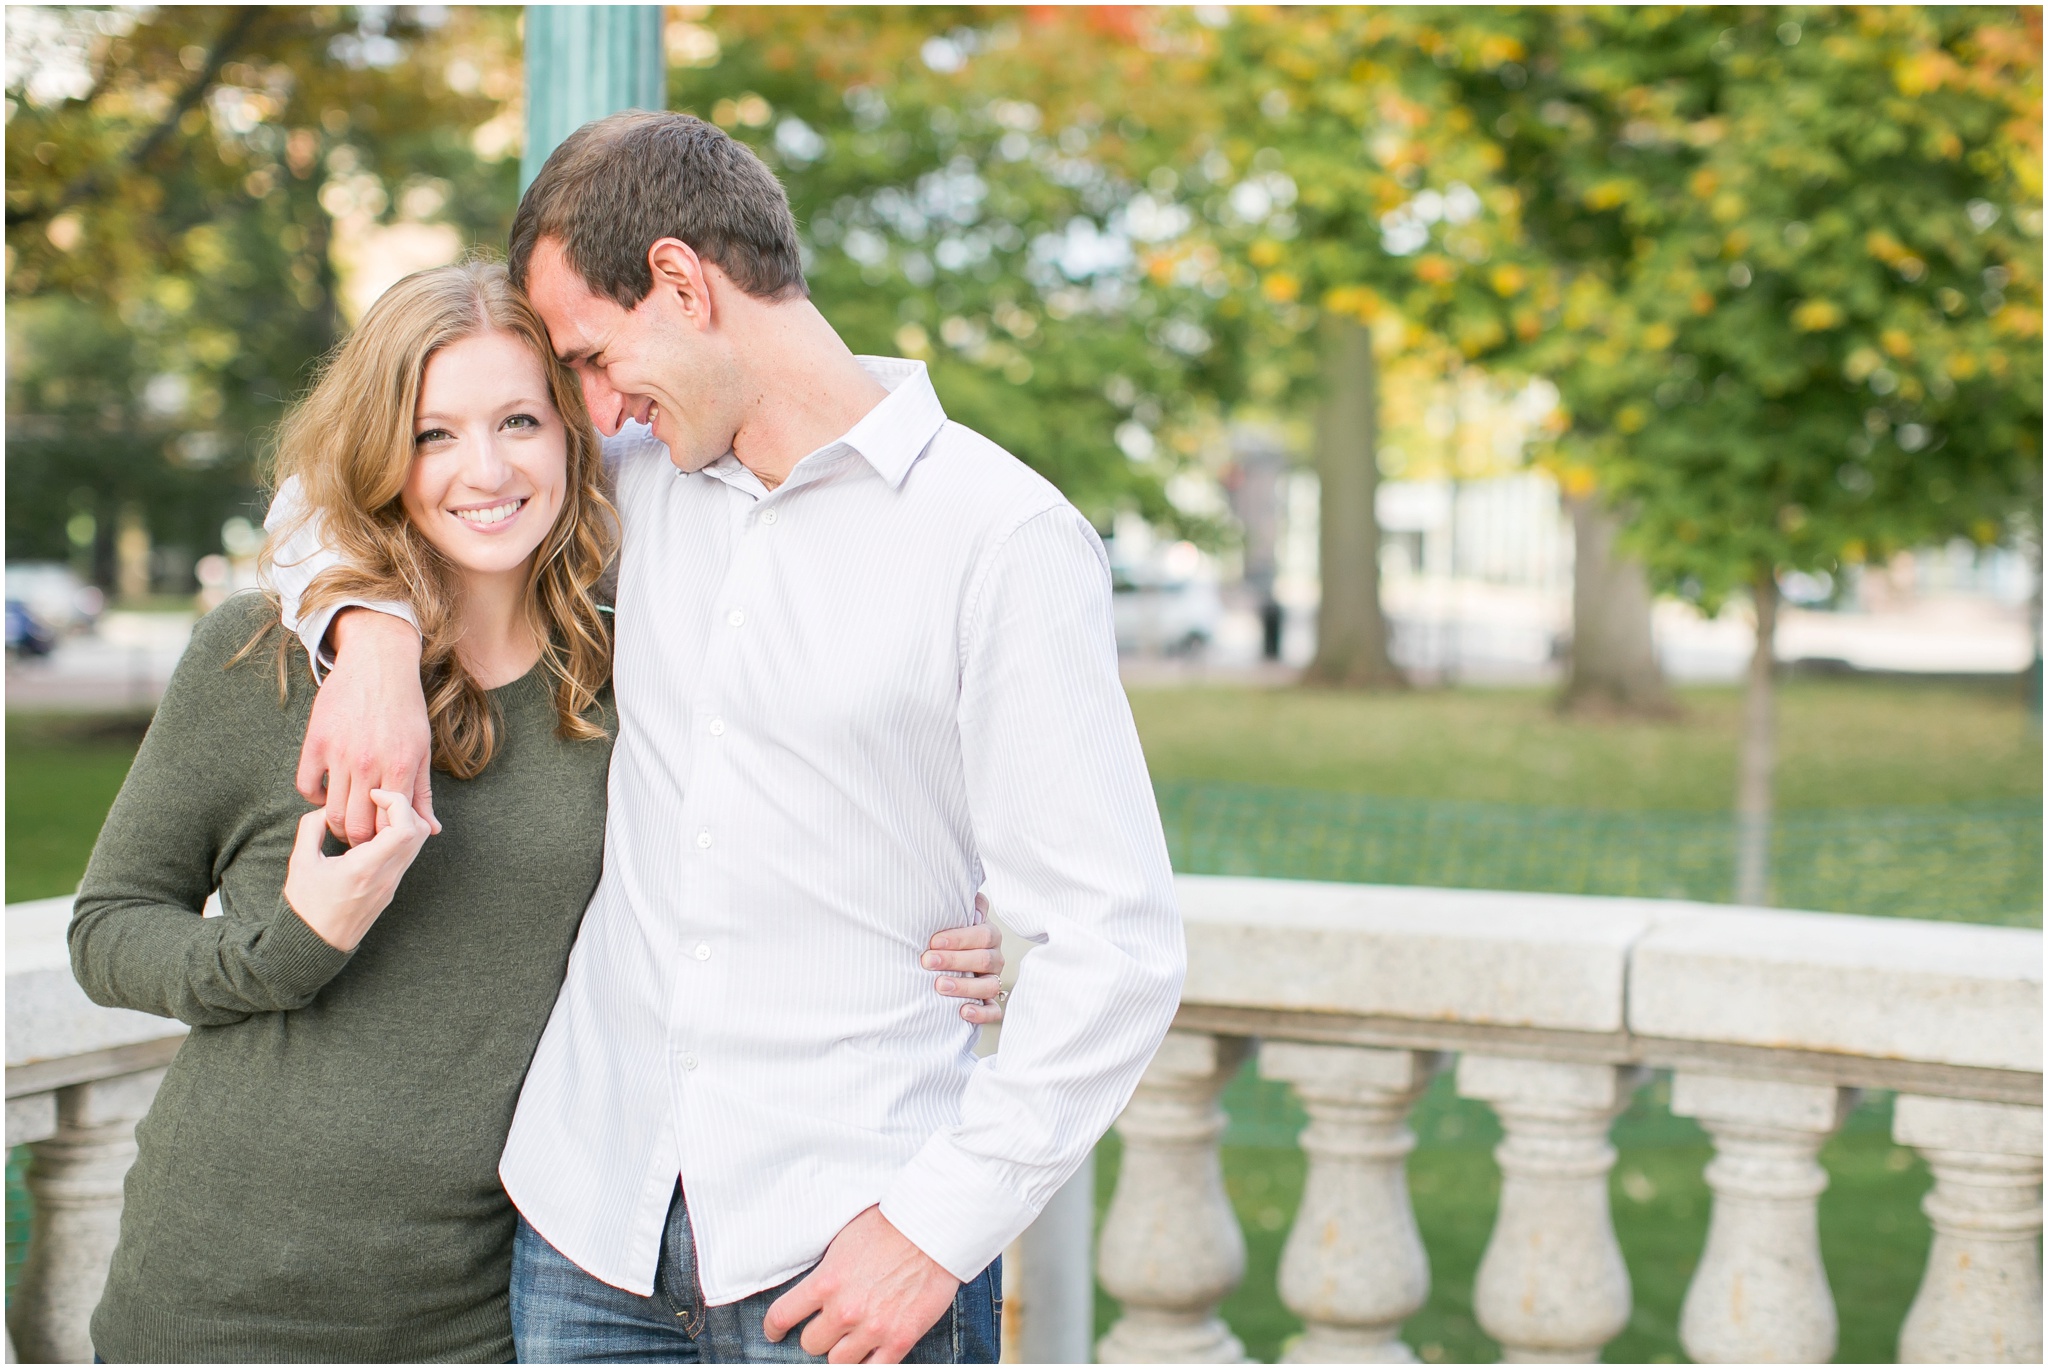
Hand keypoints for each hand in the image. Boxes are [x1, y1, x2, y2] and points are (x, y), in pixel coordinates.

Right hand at [282, 789, 430, 949]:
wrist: (314, 946)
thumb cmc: (305, 907)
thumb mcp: (301, 863)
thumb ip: (312, 828)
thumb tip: (328, 808)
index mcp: (366, 868)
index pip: (405, 828)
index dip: (396, 802)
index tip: (373, 795)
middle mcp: (386, 876)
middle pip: (420, 831)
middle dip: (403, 807)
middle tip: (376, 800)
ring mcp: (392, 884)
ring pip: (416, 843)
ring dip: (402, 821)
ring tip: (372, 816)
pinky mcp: (391, 889)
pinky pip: (406, 855)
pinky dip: (398, 837)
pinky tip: (372, 834)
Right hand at [296, 608, 438, 844]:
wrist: (378, 663)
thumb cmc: (405, 708)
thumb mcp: (422, 749)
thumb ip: (422, 793)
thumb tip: (431, 830)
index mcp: (400, 766)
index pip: (390, 826)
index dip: (386, 841)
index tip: (384, 842)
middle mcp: (369, 763)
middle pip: (357, 827)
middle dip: (359, 841)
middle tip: (360, 839)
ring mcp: (340, 753)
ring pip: (332, 813)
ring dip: (337, 825)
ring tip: (344, 822)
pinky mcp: (315, 741)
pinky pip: (306, 786)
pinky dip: (315, 798)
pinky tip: (328, 794)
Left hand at [762, 1206, 958, 1362]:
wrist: (933, 1230)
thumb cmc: (890, 1226)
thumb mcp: (843, 1240)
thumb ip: (824, 1271)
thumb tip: (812, 1288)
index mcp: (825, 1282)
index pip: (781, 1317)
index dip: (774, 1328)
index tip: (775, 1332)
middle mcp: (844, 1311)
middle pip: (810, 1344)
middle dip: (818, 1334)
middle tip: (829, 1324)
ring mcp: (872, 1329)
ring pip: (838, 1362)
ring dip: (842, 1350)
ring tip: (851, 1337)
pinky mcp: (899, 1340)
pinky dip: (868, 1363)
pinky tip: (868, 1353)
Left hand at [926, 895, 1005, 1024]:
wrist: (942, 965)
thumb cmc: (946, 937)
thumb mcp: (952, 917)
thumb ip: (962, 905)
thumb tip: (967, 894)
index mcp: (988, 935)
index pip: (982, 934)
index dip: (959, 938)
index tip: (933, 942)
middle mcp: (994, 958)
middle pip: (985, 959)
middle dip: (955, 960)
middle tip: (927, 961)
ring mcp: (993, 981)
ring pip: (990, 985)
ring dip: (965, 986)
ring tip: (939, 986)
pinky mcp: (990, 1004)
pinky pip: (994, 1011)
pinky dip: (981, 1012)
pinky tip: (962, 1012)